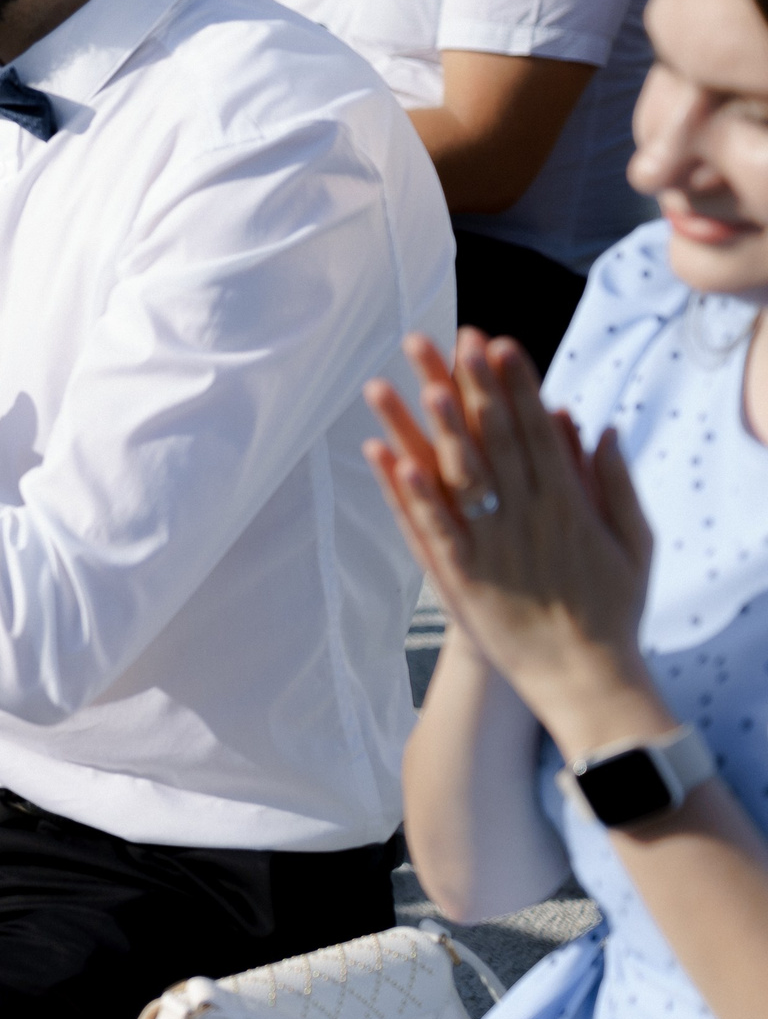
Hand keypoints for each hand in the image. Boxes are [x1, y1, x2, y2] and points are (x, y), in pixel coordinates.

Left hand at [363, 330, 666, 759]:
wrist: (588, 679)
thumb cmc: (614, 609)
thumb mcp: (634, 541)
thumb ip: (615, 482)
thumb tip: (598, 425)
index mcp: (569, 503)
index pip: (536, 430)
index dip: (515, 384)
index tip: (497, 341)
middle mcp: (528, 517)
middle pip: (493, 440)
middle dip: (471, 386)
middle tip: (448, 339)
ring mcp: (492, 546)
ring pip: (455, 476)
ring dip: (431, 428)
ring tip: (408, 383)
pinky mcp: (462, 578)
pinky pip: (430, 528)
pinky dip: (408, 493)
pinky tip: (385, 458)